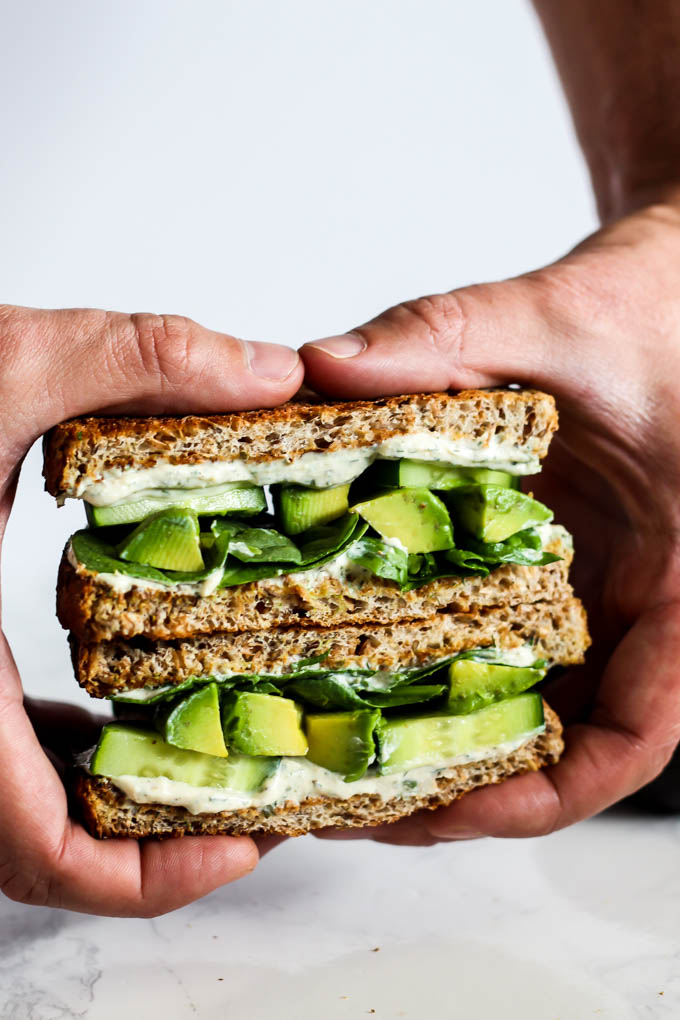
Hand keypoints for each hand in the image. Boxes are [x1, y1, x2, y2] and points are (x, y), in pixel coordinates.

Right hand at [0, 305, 300, 913]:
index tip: (244, 846)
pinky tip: (118, 712)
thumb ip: (136, 358)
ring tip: (214, 763)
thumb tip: (270, 371)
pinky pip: (0, 754)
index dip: (151, 879)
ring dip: (115, 807)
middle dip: (159, 848)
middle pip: (46, 854)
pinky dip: (66, 756)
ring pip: (20, 811)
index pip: (43, 854)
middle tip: (255, 802)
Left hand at [301, 201, 679, 843]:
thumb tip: (325, 366)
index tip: (455, 804)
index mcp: (679, 582)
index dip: (545, 790)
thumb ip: (448, 334)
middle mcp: (630, 608)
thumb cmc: (647, 311)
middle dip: (456, 788)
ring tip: (331, 753)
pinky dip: (422, 671)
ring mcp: (581, 597)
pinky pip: (484, 644)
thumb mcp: (557, 317)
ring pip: (512, 706)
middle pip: (554, 745)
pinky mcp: (537, 573)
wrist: (655, 293)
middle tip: (349, 800)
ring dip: (429, 743)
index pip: (633, 735)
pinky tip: (347, 666)